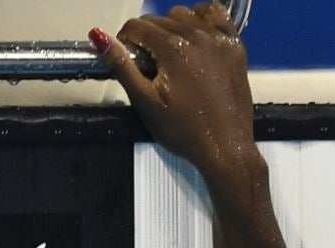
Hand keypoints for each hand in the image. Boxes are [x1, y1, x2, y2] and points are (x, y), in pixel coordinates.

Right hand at [90, 3, 254, 174]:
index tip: (129, 59)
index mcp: (173, 48)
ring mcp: (219, 40)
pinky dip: (203, 19)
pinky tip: (197, 36)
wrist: (225, 147)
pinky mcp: (235, 47)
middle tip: (151, 65)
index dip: (125, 41)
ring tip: (171, 55)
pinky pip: (217, 15)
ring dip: (173, 27)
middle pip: (160, 19)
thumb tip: (99, 37)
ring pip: (186, 14)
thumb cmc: (185, 131)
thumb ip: (121, 66)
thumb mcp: (145, 102)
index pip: (137, 26)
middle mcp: (197, 36)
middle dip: (148, 38)